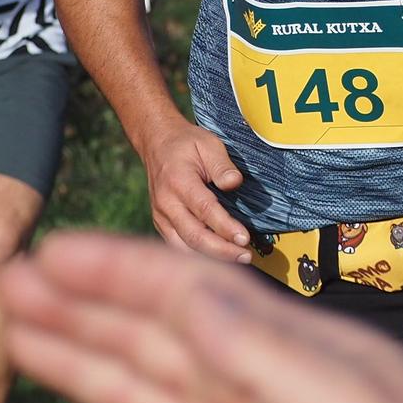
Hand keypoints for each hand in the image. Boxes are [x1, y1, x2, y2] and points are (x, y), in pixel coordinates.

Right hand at [0, 231, 402, 402]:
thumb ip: (262, 355)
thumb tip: (190, 298)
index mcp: (274, 348)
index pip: (177, 294)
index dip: (114, 270)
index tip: (51, 250)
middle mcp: (246, 389)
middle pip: (142, 337)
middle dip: (76, 307)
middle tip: (7, 279)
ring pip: (137, 398)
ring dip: (79, 365)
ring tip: (19, 339)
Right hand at [137, 118, 250, 261]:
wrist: (157, 143)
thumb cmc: (185, 144)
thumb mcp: (208, 143)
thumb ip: (222, 164)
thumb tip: (234, 183)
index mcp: (179, 181)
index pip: (204, 210)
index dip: (225, 227)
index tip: (245, 238)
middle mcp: (167, 203)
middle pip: (194, 236)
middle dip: (222, 251)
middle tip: (246, 256)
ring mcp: (161, 217)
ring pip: (185, 247)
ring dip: (211, 258)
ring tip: (237, 259)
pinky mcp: (162, 224)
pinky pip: (179, 246)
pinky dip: (198, 256)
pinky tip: (219, 258)